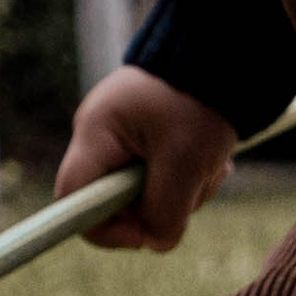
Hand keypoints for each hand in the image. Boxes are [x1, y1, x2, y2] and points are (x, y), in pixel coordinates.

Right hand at [54, 67, 236, 251]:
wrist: (223, 53)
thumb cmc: (199, 101)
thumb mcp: (187, 162)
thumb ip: (166, 210)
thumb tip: (154, 242)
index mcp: (96, 133)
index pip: (72, 198)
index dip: (102, 228)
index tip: (143, 234)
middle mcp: (101, 135)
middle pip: (114, 201)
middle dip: (158, 204)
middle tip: (195, 185)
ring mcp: (124, 137)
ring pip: (144, 193)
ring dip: (183, 191)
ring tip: (211, 163)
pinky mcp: (147, 139)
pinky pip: (161, 176)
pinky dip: (188, 176)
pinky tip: (211, 158)